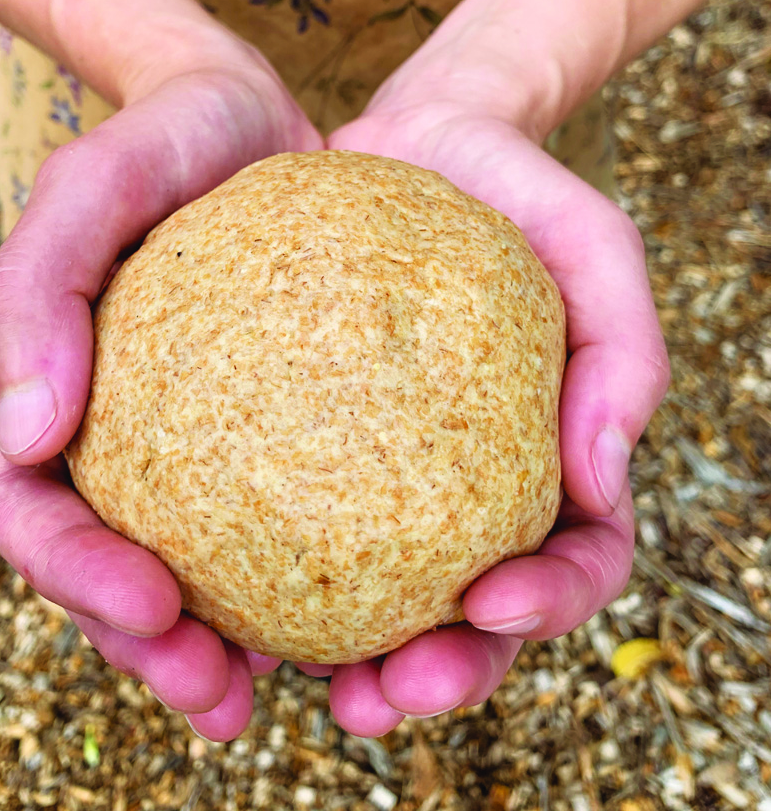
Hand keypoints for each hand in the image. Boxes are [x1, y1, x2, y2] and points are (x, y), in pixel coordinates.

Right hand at [0, 49, 321, 741]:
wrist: (245, 113)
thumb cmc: (162, 138)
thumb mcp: (95, 180)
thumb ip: (35, 288)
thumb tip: (22, 438)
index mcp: (41, 391)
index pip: (28, 507)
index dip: (73, 576)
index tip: (152, 606)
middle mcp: (104, 431)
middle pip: (102, 568)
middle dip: (149, 650)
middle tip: (222, 697)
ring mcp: (181, 438)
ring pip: (185, 566)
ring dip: (222, 646)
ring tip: (292, 690)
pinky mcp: (257, 429)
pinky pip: (273, 516)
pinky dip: (294, 578)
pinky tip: (351, 617)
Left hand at [316, 91, 668, 735]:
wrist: (419, 140)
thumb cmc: (517, 193)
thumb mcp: (594, 245)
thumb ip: (623, 351)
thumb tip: (603, 481)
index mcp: (550, 459)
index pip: (574, 558)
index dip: (548, 603)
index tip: (491, 602)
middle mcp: (469, 485)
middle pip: (473, 615)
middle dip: (441, 674)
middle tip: (386, 696)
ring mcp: (387, 472)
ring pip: (374, 595)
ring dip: (342, 660)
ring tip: (285, 681)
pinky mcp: (309, 440)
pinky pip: (283, 516)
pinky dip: (258, 575)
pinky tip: (212, 597)